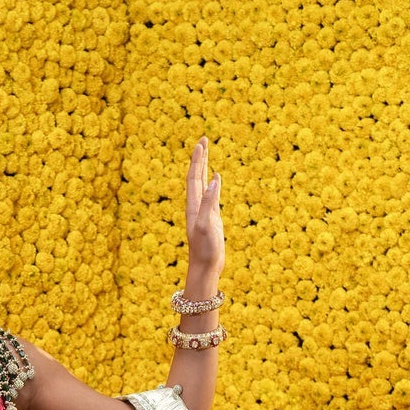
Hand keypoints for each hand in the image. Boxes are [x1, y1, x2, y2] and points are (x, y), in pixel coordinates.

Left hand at [185, 136, 224, 281]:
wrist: (205, 269)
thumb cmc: (205, 250)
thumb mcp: (206, 225)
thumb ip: (210, 202)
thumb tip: (214, 179)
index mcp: (193, 206)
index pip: (194, 177)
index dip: (197, 160)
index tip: (201, 142)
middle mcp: (196, 207)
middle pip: (196, 177)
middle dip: (200, 158)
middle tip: (204, 140)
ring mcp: (204, 212)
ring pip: (202, 185)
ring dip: (204, 168)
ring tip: (206, 153)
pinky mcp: (211, 219)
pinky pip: (211, 196)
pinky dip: (213, 185)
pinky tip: (216, 179)